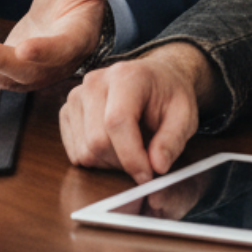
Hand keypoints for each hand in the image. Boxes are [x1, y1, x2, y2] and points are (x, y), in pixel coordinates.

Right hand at [59, 42, 220, 182]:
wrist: (153, 79)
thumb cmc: (168, 96)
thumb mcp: (184, 116)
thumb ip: (173, 140)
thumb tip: (158, 166)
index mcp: (126, 76)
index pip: (117, 121)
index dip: (131, 156)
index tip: (147, 175)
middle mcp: (94, 82)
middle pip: (97, 141)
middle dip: (123, 163)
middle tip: (144, 161)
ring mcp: (76, 96)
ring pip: (85, 152)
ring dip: (110, 163)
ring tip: (130, 148)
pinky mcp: (66, 112)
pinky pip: (75, 153)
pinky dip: (96, 160)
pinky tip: (114, 146)